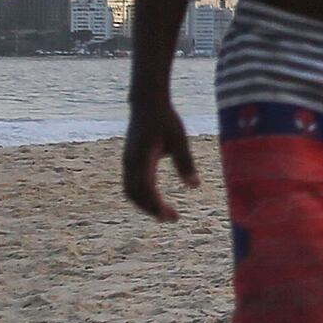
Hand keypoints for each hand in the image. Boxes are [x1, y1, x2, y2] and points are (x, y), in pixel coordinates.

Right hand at [122, 91, 197, 221]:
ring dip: (145, 204)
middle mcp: (130, 163)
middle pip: (135, 195)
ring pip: (130, 190)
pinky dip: (141, 194)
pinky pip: (130, 183)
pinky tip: (155, 197)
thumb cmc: (166, 120)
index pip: (147, 191)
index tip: (172, 217)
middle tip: (171, 219)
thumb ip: (185, 163)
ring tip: (163, 212)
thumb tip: (194, 187)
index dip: (157, 206)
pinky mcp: (129, 159)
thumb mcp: (179, 140)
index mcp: (142, 159)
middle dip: (151, 209)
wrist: (147, 104)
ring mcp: (127, 161)